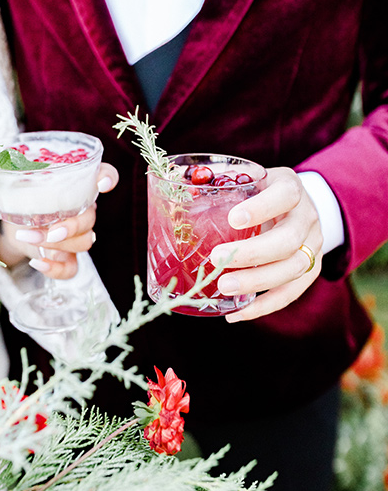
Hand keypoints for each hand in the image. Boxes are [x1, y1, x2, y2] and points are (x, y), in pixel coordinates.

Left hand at [0, 162, 118, 278]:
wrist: (11, 221)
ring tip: (28, 239)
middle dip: (71, 226)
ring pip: (84, 242)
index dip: (108, 178)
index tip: (103, 183)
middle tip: (46, 230)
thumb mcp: (2, 180)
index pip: (102, 175)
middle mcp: (80, 208)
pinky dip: (57, 269)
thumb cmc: (16, 193)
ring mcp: (75, 234)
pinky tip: (38, 263)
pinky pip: (73, 268)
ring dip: (58, 244)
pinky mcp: (65, 256)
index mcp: (73, 183)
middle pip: (91, 217)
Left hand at [209, 167, 322, 321]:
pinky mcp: (311, 269)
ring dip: (257, 281)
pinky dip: (263, 305)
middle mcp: (307, 216)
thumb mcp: (246, 177)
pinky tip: (236, 312)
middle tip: (216, 259)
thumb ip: (219, 179)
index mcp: (290, 186)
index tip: (233, 219)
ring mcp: (313, 244)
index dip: (262, 208)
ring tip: (223, 288)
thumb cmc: (260, 191)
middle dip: (252, 253)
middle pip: (289, 239)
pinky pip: (291, 292)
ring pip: (293, 268)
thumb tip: (176, 180)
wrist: (297, 205)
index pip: (285, 194)